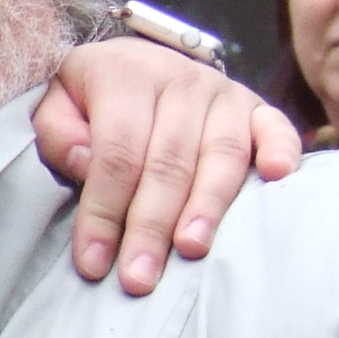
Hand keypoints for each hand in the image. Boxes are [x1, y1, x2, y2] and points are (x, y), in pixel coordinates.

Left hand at [34, 38, 299, 292]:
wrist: (138, 59)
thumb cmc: (93, 99)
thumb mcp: (57, 103)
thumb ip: (59, 133)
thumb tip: (85, 164)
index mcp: (125, 76)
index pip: (116, 154)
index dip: (103, 212)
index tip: (93, 262)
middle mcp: (180, 81)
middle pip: (168, 164)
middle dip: (151, 226)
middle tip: (139, 277)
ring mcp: (223, 93)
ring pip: (219, 155)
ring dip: (207, 206)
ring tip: (191, 250)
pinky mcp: (256, 107)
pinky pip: (275, 127)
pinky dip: (281, 150)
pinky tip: (275, 177)